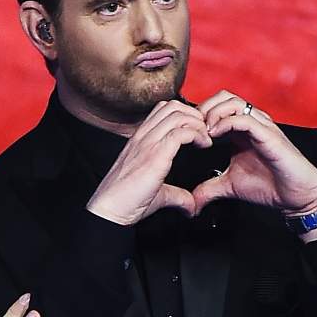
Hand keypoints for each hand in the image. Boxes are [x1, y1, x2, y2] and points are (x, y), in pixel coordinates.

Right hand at [86, 99, 212, 224]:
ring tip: (205, 139)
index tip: (198, 133)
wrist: (111, 210)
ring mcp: (148, 143)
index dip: (185, 116)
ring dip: (197, 123)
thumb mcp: (157, 193)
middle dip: (194, 115)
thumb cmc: (126, 201)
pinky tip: (203, 146)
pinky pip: (181, 132)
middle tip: (205, 133)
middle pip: (172, 106)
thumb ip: (176, 194)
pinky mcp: (156, 154)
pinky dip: (197, 135)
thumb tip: (190, 204)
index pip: (163, 111)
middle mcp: (143, 137)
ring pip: (178, 114)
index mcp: (140, 140)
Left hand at [192, 91, 316, 219]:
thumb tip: (191, 202)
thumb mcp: (229, 186)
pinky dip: (226, 123)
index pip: (217, 106)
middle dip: (203, 109)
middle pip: (223, 96)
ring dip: (212, 113)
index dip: (198, 116)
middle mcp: (251, 123)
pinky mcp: (270, 136)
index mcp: (240, 130)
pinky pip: (246, 118)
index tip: (187, 135)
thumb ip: (208, 189)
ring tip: (203, 133)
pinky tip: (214, 136)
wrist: (296, 198)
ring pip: (233, 101)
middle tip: (193, 130)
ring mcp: (262, 127)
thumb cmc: (269, 187)